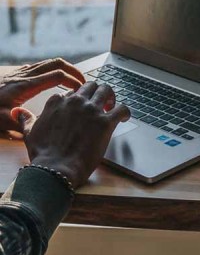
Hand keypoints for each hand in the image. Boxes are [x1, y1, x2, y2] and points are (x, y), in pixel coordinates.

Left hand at [0, 58, 84, 133]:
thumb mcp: (0, 120)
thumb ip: (19, 124)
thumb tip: (37, 130)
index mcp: (26, 86)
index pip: (57, 75)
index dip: (73, 81)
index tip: (82, 91)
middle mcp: (25, 75)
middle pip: (57, 63)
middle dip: (74, 71)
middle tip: (85, 82)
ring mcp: (21, 73)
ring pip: (49, 63)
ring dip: (65, 70)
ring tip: (74, 81)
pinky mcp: (17, 74)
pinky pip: (40, 67)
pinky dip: (53, 71)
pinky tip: (54, 82)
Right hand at [11, 81, 129, 188]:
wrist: (56, 169)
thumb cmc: (44, 154)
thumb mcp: (29, 133)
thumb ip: (27, 120)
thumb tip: (19, 113)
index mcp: (57, 102)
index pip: (73, 92)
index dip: (79, 100)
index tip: (82, 107)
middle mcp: (75, 102)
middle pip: (91, 86)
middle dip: (97, 93)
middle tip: (101, 103)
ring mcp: (91, 110)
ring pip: (107, 90)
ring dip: (111, 97)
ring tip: (112, 106)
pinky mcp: (105, 122)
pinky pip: (122, 108)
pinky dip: (125, 111)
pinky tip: (124, 117)